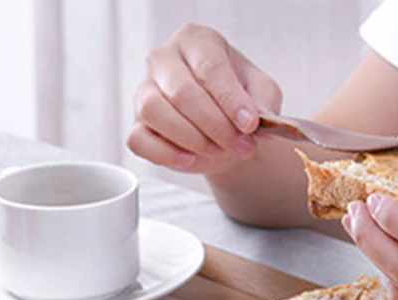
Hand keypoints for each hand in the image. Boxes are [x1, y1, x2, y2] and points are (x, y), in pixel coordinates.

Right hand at [127, 23, 282, 174]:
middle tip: (239, 145)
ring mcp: (144, 92)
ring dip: (191, 138)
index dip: (230, 99)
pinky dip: (165, 154)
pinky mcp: (135, 126)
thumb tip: (256, 119)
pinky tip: (189, 159)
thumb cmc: (236, 103)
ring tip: (217, 150)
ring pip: (154, 111)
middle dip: (214, 125)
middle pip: (181, 91)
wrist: (223, 129)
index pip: (209, 67)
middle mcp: (164, 60)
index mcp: (196, 41)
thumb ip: (262, 101)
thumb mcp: (261, 94)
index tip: (250, 125)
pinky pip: (138, 140)